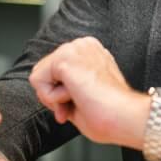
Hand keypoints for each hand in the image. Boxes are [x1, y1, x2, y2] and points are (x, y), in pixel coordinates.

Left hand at [29, 36, 148, 147]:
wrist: (123, 115)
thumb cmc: (112, 111)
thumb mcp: (85, 93)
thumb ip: (67, 87)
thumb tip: (49, 94)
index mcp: (91, 51)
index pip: (56, 71)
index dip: (61, 94)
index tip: (78, 103)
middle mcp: (83, 45)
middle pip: (44, 72)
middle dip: (54, 96)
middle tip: (73, 107)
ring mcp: (74, 48)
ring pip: (39, 76)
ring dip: (55, 97)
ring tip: (79, 99)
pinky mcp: (64, 58)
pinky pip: (38, 82)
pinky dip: (52, 98)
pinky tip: (75, 96)